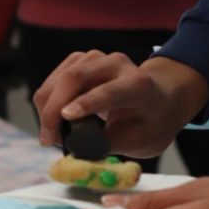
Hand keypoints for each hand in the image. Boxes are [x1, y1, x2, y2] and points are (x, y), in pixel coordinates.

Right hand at [33, 53, 208, 158]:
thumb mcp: (142, 141)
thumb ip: (111, 144)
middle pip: (76, 77)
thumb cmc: (152, 121)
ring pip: (62, 75)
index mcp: (138, 85)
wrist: (160, 96)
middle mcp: (117, 65)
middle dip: (54, 109)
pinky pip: (57, 76)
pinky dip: (48, 97)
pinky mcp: (82, 60)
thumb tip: (77, 149)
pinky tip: (51, 117)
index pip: (110, 91)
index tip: (66, 117)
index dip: (87, 102)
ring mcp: (98, 58)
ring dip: (47, 105)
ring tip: (50, 134)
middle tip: (48, 139)